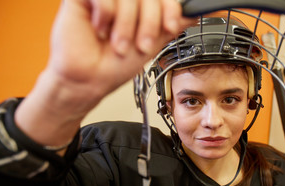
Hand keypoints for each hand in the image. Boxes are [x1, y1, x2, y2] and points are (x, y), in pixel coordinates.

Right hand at [49, 0, 191, 101]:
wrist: (89, 79)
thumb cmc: (115, 64)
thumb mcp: (152, 43)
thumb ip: (171, 25)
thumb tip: (195, 14)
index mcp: (140, 7)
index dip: (170, 8)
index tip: (171, 26)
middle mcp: (123, 0)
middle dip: (149, 24)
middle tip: (142, 45)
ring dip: (126, 27)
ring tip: (118, 45)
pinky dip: (106, 16)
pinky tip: (99, 29)